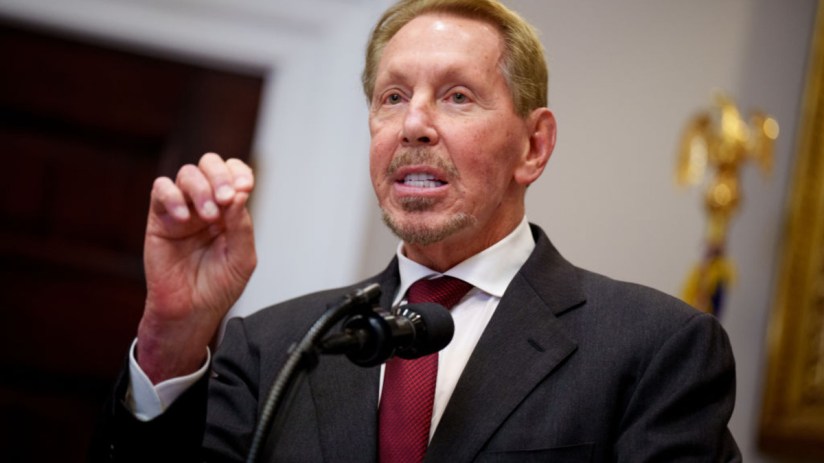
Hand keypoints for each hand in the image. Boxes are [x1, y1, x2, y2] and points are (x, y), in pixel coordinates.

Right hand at [136, 153, 256, 383]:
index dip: (239, 174)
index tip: (244, 188)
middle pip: (210, 165)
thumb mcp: (241, 258)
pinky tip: (184, 218)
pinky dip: (173, 197)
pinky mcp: (159, 218)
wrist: (190, 311)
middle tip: (226, 198)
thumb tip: (239, 194)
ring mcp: (182, 209)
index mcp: (230, 210)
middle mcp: (206, 204)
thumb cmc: (217, 287)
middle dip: (220, 175)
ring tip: (208, 217)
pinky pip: (160, 190)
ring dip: (200, 189)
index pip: (235, 175)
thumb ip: (242, 226)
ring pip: (187, 174)